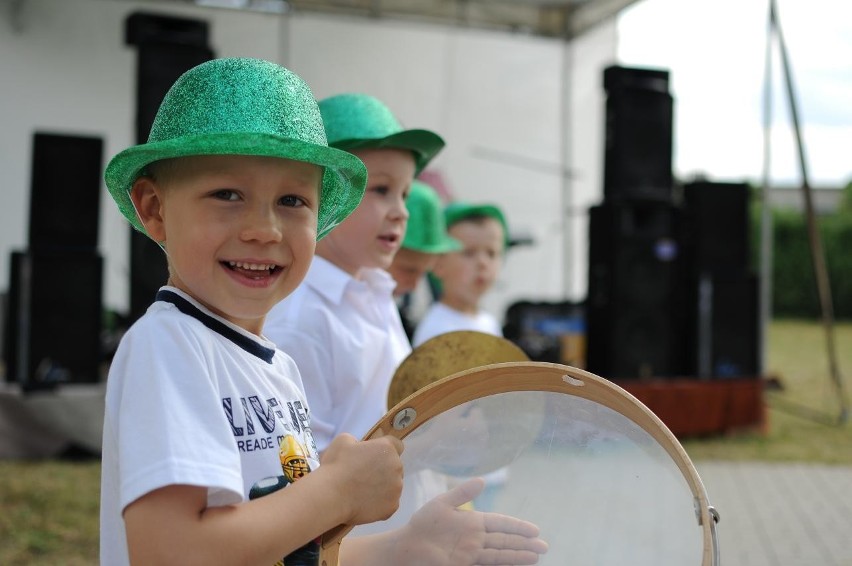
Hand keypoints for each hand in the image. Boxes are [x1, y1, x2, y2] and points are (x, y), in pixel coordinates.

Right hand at [320, 433, 404, 525]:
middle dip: (383, 469)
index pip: (397, 445)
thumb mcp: (343, 441)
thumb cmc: (336, 466)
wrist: (331, 496)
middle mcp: (397, 467)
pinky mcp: (392, 506)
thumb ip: (357, 441)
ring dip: (382, 486)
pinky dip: (379, 503)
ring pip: (393, 486)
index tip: (373, 456)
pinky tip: (364, 503)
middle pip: (395, 466)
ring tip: (362, 491)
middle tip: (363, 476)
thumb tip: (359, 448)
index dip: (385, 450)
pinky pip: (388, 502)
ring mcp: (396, 489)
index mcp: (387, 449)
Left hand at [394, 477, 547, 564]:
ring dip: (518, 555)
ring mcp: (472, 553)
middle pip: (505, 540)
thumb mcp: (441, 504)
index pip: (500, 523)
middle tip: (544, 546)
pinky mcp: (465, 565)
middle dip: (524, 543)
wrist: (406, 548)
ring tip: (536, 557)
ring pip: (500, 554)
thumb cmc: (422, 524)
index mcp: (472, 521)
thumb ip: (462, 493)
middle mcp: (475, 538)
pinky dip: (503, 563)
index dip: (517, 526)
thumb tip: (483, 480)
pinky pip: (489, 563)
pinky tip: (514, 564)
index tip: (535, 530)